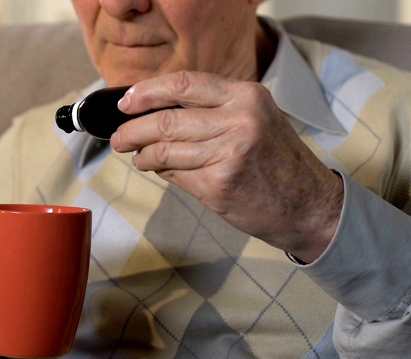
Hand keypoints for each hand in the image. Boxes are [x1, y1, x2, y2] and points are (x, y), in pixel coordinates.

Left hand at [110, 71, 343, 262]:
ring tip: (136, 156)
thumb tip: (154, 115)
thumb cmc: (276, 163)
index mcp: (246, 96)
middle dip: (133, 129)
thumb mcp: (254, 121)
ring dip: (142, 154)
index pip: (184, 83)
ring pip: (164, 148)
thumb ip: (210, 113)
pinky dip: (159, 171)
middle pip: (166, 118)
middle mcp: (240, 119)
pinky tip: (156, 169)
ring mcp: (230, 152)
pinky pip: (174, 173)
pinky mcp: (220, 183)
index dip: (148, 91)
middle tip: (119, 137)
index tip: (127, 101)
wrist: (309, 206)